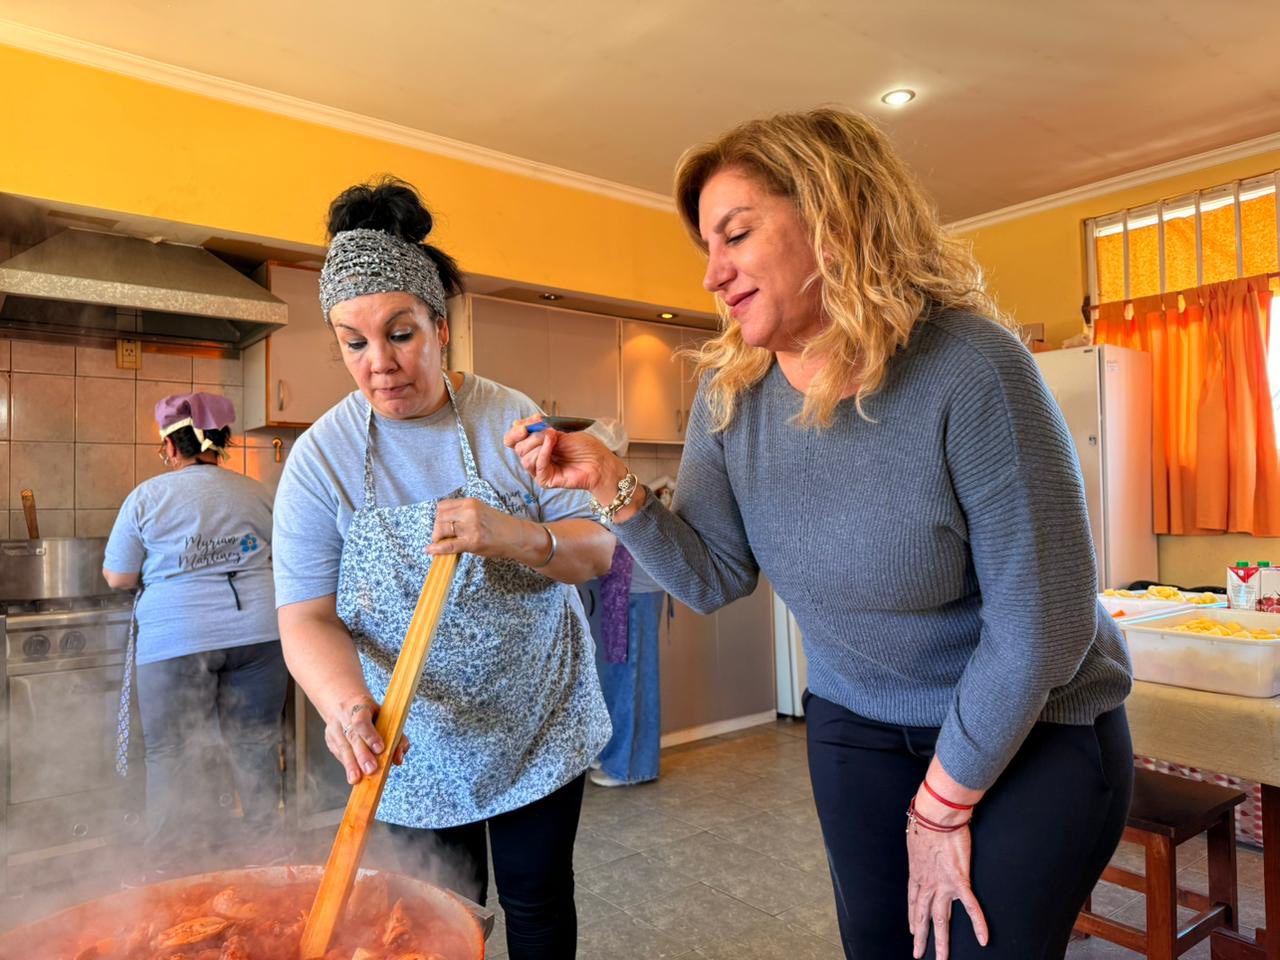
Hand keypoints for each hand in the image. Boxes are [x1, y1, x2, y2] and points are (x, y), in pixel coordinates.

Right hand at [324, 697, 410, 784]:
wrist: (344, 702)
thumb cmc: (371, 713)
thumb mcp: (385, 717)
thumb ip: (396, 736)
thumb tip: (398, 758)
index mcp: (360, 706)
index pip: (363, 721)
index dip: (370, 735)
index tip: (380, 749)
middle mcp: (345, 717)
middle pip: (353, 737)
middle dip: (362, 755)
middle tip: (371, 770)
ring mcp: (335, 728)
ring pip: (343, 748)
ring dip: (351, 765)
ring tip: (356, 779)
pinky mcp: (330, 740)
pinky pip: (339, 754)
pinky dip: (347, 765)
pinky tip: (352, 775)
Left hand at [428, 497, 523, 558]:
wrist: (517, 537)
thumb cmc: (500, 526)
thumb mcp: (481, 511)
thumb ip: (463, 513)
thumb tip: (443, 522)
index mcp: (470, 502)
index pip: (443, 506)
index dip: (438, 517)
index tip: (441, 524)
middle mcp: (469, 512)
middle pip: (440, 517)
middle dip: (437, 528)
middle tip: (441, 537)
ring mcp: (471, 527)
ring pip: (442, 529)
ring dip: (438, 538)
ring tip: (442, 543)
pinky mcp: (472, 542)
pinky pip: (448, 545)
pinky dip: (437, 548)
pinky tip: (431, 550)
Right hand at [504, 416, 621, 494]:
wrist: (600, 462)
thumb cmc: (584, 447)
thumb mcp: (560, 430)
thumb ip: (539, 427)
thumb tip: (518, 424)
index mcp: (536, 445)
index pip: (513, 440)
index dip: (514, 433)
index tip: (522, 427)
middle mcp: (535, 457)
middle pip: (518, 448)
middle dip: (532, 436)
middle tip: (548, 432)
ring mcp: (540, 470)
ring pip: (525, 457)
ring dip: (538, 444)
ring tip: (554, 439)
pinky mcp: (546, 480)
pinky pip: (536, 466)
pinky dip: (542, 453)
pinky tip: (552, 445)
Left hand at [906, 817, 987, 959]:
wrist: (935, 815)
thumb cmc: (926, 821)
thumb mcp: (917, 839)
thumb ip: (922, 850)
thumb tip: (923, 845)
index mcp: (917, 873)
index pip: (913, 901)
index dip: (913, 917)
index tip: (913, 930)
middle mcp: (927, 883)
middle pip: (923, 915)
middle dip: (921, 937)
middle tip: (918, 954)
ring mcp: (942, 884)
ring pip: (942, 919)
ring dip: (941, 941)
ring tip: (942, 959)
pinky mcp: (959, 880)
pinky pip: (970, 906)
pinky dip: (978, 923)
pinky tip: (984, 938)